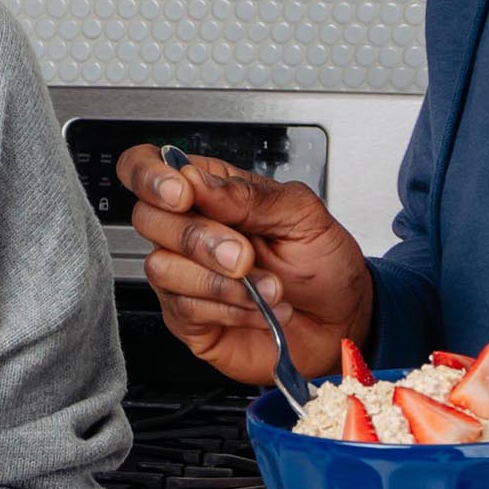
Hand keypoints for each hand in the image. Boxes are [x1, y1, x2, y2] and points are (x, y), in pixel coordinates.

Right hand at [119, 144, 374, 384]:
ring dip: (222, 282)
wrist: (341, 321)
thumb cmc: (323, 264)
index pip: (147, 167)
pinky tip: (259, 309)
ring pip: (163, 268)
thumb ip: (247, 194)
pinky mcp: (189, 319)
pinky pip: (185, 308)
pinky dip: (230, 309)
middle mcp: (188, 231)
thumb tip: (197, 179)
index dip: (150, 175)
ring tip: (268, 287)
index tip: (183, 194)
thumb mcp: (301, 214)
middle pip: (148, 219)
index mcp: (209, 192)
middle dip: (200, 238)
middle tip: (246, 255)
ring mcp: (183, 276)